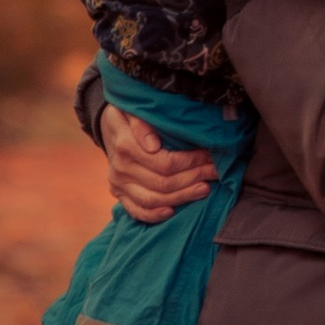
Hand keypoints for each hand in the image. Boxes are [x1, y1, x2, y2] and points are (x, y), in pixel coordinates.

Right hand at [101, 103, 216, 223]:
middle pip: (163, 183)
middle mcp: (120, 168)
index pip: (165, 162)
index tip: (210, 156)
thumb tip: (153, 144)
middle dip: (194, 178)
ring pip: (153, 200)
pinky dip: (154, 215)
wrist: (109, 126)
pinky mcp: (119, 194)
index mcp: (125, 146)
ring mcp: (119, 184)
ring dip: (182, 197)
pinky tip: (173, 211)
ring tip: (205, 188)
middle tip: (215, 172)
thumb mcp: (132, 109)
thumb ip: (142, 124)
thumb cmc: (128, 114)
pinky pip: (136, 211)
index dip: (191, 162)